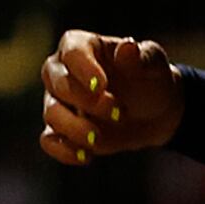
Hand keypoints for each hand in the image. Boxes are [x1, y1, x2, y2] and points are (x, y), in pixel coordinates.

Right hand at [39, 31, 181, 165]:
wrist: (153, 112)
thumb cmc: (151, 79)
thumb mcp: (155, 65)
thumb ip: (143, 56)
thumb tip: (128, 46)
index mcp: (82, 46)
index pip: (72, 51)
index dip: (84, 68)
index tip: (102, 85)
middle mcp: (63, 71)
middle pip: (57, 83)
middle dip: (85, 101)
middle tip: (119, 112)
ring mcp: (58, 101)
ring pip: (51, 113)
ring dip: (75, 128)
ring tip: (100, 139)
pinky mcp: (61, 129)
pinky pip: (49, 140)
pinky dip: (63, 150)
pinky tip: (86, 157)